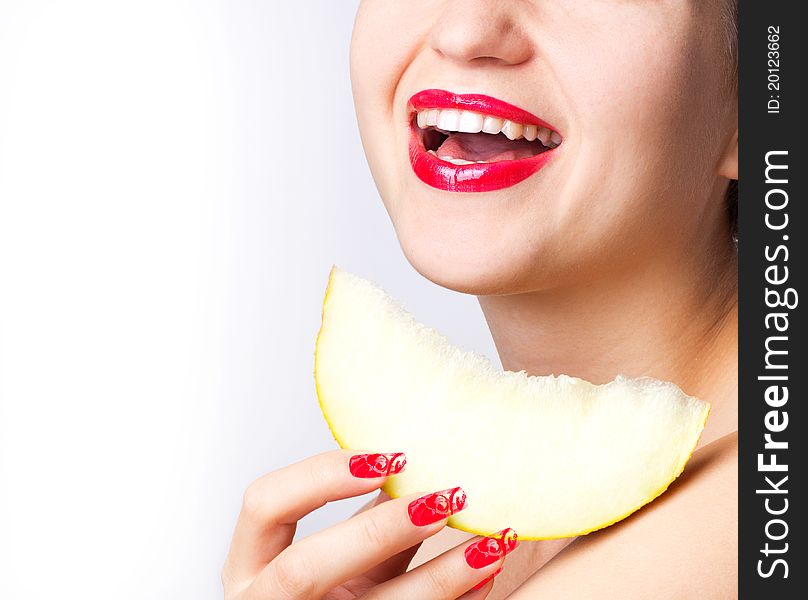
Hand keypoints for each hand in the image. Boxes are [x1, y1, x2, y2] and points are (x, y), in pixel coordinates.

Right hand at [221, 449, 516, 598]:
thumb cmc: (336, 589)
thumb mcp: (338, 551)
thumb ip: (364, 514)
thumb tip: (420, 458)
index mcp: (252, 564)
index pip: (263, 506)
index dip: (319, 476)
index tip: (384, 459)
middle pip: (304, 568)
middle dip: (378, 531)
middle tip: (444, 500)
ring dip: (438, 573)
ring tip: (488, 542)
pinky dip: (458, 599)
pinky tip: (486, 574)